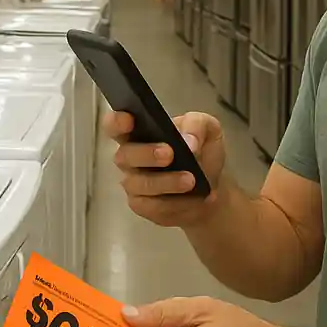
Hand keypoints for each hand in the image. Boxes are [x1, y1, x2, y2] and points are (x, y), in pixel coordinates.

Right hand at [104, 111, 226, 227]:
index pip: (115, 124)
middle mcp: (130, 156)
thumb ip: (197, 125)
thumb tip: (188, 141)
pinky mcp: (142, 205)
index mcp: (139, 131)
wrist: (211, 186)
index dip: (116, 121)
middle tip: (170, 154)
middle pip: (124, 155)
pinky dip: (174, 202)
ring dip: (166, 182)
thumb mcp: (208, 129)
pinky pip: (151, 206)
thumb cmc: (201, 152)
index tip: (129, 120)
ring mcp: (133, 182)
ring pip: (139, 184)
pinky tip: (191, 197)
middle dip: (146, 154)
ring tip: (190, 180)